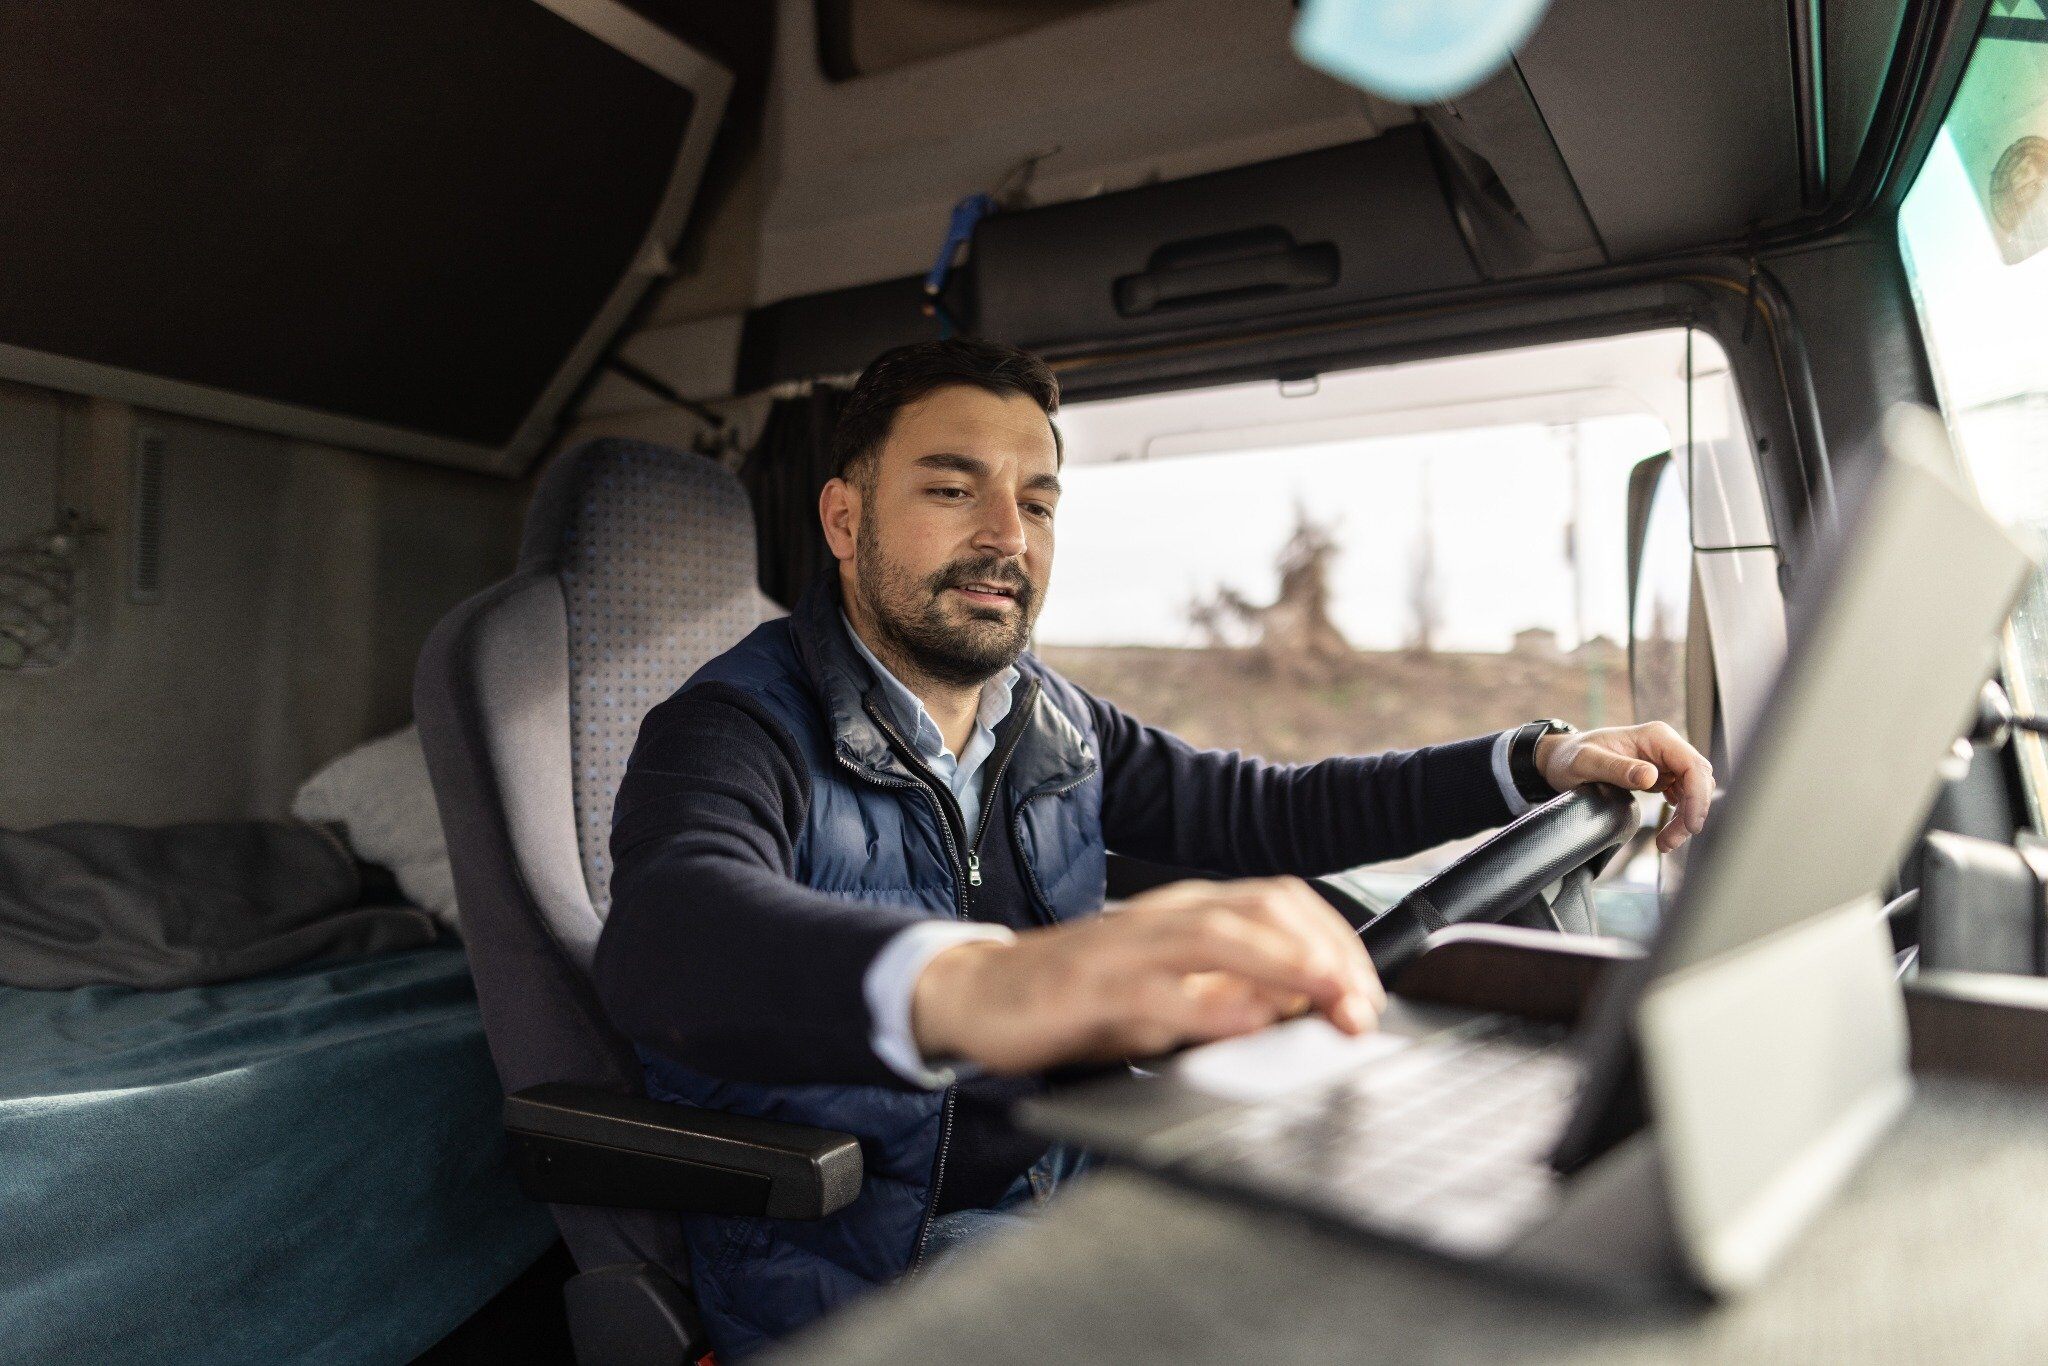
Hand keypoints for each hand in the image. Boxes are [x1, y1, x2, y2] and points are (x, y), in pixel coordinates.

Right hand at [911, 876, 1385, 1074]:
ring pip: (1216, 935)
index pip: (1279, 902)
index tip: (1366, 992)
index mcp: (1186, 911)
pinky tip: (1242, 1022)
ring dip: (1281, 964)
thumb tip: (1302, 1007)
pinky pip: (1155, 992)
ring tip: (1324, 995)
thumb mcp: (1166, 989)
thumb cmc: (1079, 995)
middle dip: (1323, 952)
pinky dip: (1206, 1007)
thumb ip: (1227, 992)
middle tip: (1359, 1004)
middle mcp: (1162, 918)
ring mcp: (1124, 949)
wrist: (982, 993)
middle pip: (1260, 907)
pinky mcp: (1089, 988)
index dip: (1334, 939)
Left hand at [1535, 720, 1714, 852]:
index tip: (1689, 824)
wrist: (1560, 759)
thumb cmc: (1570, 757)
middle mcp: (1665, 745)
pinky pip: (1683, 795)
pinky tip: (1667, 831)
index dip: (1697, 796)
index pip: (1692, 765)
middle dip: (1693, 812)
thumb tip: (1650, 777)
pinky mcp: (1661, 774)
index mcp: (1655, 736)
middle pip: (1698, 780)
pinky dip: (1680, 815)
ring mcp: (1664, 760)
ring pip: (1694, 790)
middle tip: (1671, 842)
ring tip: (1666, 843)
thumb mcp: (1586, 763)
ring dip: (1686, 817)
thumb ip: (1617, 768)